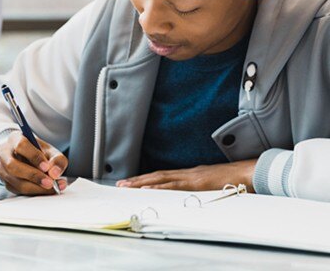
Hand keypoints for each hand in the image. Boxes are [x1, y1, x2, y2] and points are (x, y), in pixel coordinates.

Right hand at [0, 130, 67, 194]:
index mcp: (14, 138)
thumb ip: (57, 159)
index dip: (34, 157)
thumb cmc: (38, 152)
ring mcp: (2, 168)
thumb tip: (54, 173)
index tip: (47, 167)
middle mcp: (4, 152)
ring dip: (36, 187)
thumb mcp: (50, 151)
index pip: (21, 145)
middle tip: (50, 182)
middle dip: (34, 176)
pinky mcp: (5, 182)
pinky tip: (46, 190)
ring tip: (52, 187)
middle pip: (13, 165)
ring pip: (15, 181)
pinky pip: (18, 191)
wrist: (27, 158)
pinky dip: (34, 192)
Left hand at [116, 160, 256, 191]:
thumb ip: (202, 191)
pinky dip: (160, 187)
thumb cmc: (236, 182)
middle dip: (138, 180)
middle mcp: (188, 174)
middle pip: (157, 176)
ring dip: (142, 182)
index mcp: (190, 175)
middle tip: (121, 184)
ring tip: (127, 186)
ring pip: (161, 179)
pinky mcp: (197, 182)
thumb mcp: (214, 187)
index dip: (146, 179)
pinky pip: (175, 185)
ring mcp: (192, 177)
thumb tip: (193, 198)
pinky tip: (149, 189)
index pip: (163, 177)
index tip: (132, 183)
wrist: (250, 173)